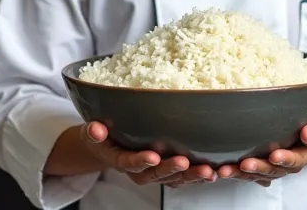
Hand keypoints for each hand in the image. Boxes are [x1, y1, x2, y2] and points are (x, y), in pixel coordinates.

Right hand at [81, 121, 215, 187]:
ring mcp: (155, 173)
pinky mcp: (168, 172)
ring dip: (191, 176)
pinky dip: (198, 176)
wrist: (108, 147)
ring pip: (173, 179)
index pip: (130, 163)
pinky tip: (213, 173)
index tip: (153, 156)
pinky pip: (183, 178)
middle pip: (155, 174)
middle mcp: (139, 171)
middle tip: (183, 162)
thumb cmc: (103, 136)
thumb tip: (96, 129)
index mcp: (120, 160)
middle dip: (170, 169)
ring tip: (207, 172)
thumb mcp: (93, 132)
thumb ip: (93, 132)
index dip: (141, 160)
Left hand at [217, 121, 306, 186]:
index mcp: (303, 156)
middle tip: (245, 164)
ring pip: (256, 173)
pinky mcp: (262, 163)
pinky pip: (247, 170)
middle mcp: (287, 165)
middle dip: (257, 168)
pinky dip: (235, 171)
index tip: (275, 155)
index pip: (294, 159)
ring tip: (225, 170)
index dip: (285, 159)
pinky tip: (220, 169)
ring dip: (240, 173)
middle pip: (271, 170)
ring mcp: (273, 166)